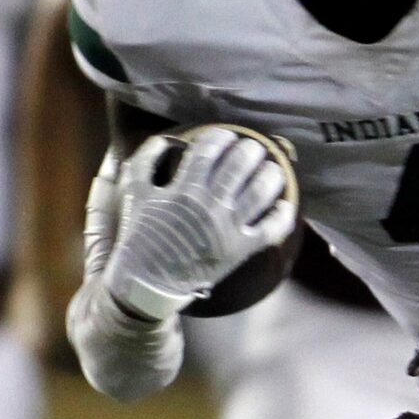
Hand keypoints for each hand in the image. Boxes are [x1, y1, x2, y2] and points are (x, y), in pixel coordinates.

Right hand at [104, 127, 296, 321]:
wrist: (147, 283)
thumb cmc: (140, 237)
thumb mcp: (134, 195)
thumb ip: (144, 162)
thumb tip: (165, 140)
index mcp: (182, 189)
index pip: (208, 151)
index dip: (221, 137)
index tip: (227, 135)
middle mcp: (208, 205)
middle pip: (239, 165)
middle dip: (250, 150)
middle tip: (254, 148)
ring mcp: (227, 228)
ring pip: (260, 192)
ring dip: (271, 175)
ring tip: (273, 169)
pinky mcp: (240, 250)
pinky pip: (270, 229)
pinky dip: (282, 215)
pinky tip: (284, 204)